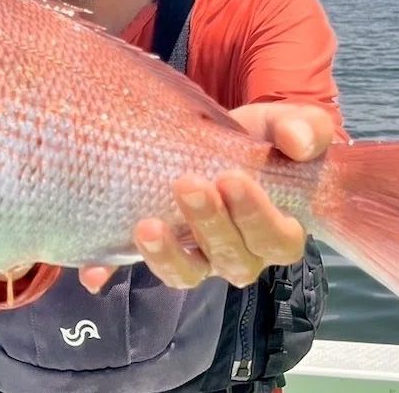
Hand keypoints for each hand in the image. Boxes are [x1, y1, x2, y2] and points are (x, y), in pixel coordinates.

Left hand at [77, 101, 333, 293]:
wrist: (216, 132)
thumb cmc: (262, 138)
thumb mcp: (286, 124)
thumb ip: (304, 129)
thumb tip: (299, 141)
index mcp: (278, 230)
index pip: (277, 241)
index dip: (256, 216)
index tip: (231, 177)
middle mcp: (239, 252)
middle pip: (232, 260)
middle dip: (209, 224)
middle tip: (187, 183)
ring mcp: (196, 254)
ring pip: (187, 274)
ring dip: (168, 254)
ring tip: (147, 223)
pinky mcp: (157, 246)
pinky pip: (131, 268)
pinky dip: (111, 269)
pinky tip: (94, 270)